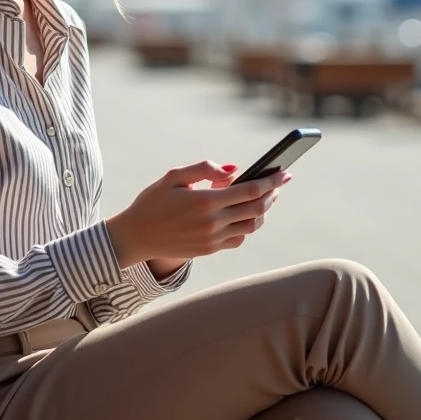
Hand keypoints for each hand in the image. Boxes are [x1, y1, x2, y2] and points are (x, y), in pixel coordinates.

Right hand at [105, 160, 290, 269]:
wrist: (135, 237)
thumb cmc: (153, 201)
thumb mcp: (174, 177)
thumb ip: (204, 169)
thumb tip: (233, 170)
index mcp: (205, 201)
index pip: (251, 190)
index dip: (272, 181)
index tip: (285, 172)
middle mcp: (213, 223)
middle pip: (257, 208)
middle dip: (272, 194)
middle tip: (279, 183)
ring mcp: (213, 240)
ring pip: (252, 226)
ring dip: (263, 211)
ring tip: (265, 197)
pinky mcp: (210, 250)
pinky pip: (239, 239)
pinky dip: (248, 226)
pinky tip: (246, 214)